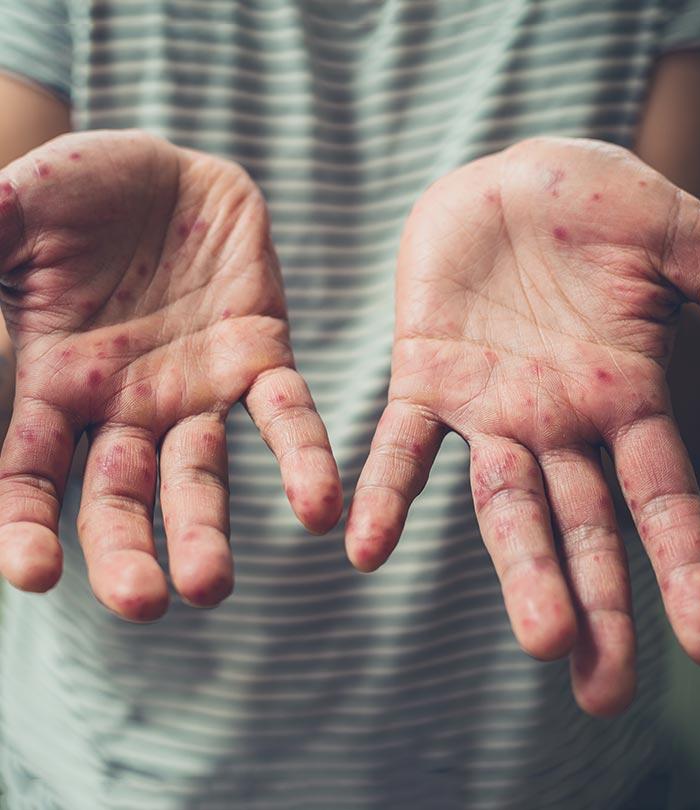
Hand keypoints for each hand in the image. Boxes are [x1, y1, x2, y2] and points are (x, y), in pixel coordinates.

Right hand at [0, 130, 341, 619]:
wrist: (166, 170)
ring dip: (207, 531)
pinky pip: (285, 416)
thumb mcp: (17, 207)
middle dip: (128, 551)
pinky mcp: (259, 356)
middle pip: (121, 496)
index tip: (34, 573)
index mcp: (57, 383)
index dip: (26, 525)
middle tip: (143, 606)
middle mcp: (127, 405)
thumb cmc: (80, 191)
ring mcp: (196, 388)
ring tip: (212, 586)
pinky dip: (303, 459)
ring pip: (200, 474)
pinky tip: (318, 508)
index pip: (32, 474)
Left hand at [345, 137, 699, 714]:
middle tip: (602, 692)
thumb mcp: (668, 231)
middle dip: (597, 606)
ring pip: (502, 505)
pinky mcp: (423, 377)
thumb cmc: (591, 201)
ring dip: (517, 570)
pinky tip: (366, 548)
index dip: (684, 565)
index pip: (660, 498)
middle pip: (582, 529)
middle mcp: (556, 421)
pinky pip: (401, 447)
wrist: (502, 181)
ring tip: (536, 642)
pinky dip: (387, 495)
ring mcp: (488, 407)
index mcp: (622, 395)